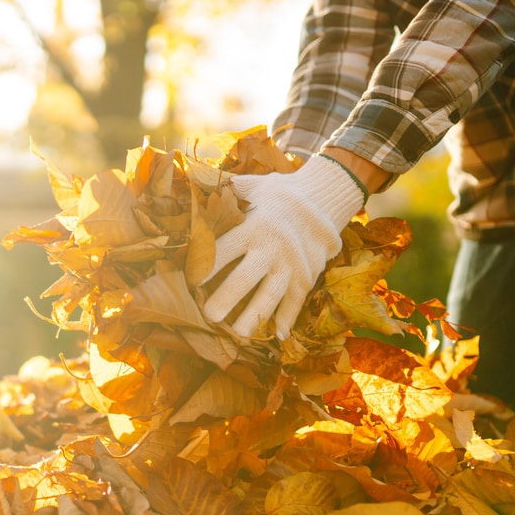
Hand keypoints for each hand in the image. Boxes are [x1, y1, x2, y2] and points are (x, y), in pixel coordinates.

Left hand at [202, 155, 365, 338]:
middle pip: (245, 279)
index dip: (206, 267)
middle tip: (208, 315)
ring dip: (253, 317)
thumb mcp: (252, 185)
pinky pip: (296, 302)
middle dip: (225, 299)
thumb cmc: (278, 193)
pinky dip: (287, 320)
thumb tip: (190, 178)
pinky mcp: (307, 276)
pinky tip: (277, 337)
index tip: (191, 282)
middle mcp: (272, 247)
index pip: (225, 250)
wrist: (324, 198)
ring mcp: (291, 265)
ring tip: (236, 334)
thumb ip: (223, 187)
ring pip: (270, 297)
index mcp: (254, 226)